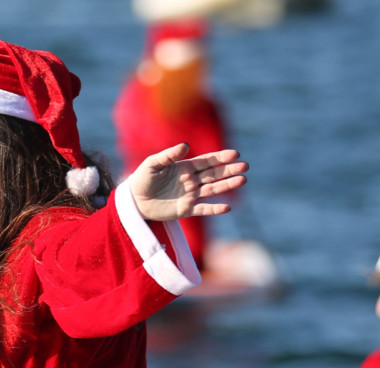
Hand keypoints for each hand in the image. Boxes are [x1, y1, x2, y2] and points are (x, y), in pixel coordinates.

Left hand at [129, 143, 247, 222]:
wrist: (134, 201)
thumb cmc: (142, 179)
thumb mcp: (152, 164)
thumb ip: (168, 155)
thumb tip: (186, 146)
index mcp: (184, 167)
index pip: (207, 161)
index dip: (221, 157)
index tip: (235, 154)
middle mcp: (191, 181)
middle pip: (214, 174)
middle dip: (229, 170)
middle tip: (245, 166)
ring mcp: (190, 196)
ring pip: (212, 190)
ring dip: (227, 185)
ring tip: (242, 180)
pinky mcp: (185, 210)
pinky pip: (203, 209)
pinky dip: (214, 209)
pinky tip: (227, 208)